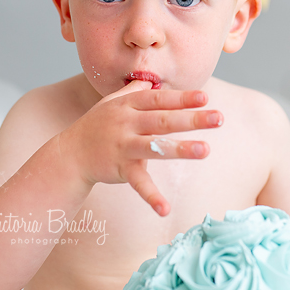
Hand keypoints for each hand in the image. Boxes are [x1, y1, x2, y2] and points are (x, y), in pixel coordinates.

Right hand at [59, 80, 222, 215]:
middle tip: (219, 118)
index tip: (205, 97)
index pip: (159, 99)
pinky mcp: (120, 169)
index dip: (182, 98)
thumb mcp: (111, 103)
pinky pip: (139, 183)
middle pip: (163, 120)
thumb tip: (152, 80)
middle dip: (192, 119)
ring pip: (155, 147)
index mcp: (128, 105)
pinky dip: (151, 197)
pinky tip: (165, 210)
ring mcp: (123, 146)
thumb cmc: (96, 125)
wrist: (70, 153)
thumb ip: (133, 91)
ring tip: (205, 150)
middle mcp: (127, 123)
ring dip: (180, 149)